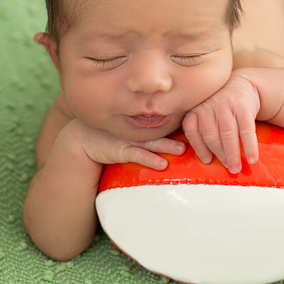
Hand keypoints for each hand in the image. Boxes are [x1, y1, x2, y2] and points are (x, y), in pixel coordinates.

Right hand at [72, 119, 186, 170]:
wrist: (85, 137)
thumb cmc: (113, 133)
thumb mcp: (133, 127)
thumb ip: (151, 127)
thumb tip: (176, 135)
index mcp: (144, 120)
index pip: (166, 118)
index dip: (181, 119)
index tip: (199, 122)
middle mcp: (138, 127)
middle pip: (163, 128)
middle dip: (179, 131)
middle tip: (196, 134)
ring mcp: (129, 137)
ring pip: (152, 141)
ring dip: (167, 145)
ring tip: (182, 150)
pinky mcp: (120, 149)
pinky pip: (136, 155)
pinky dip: (149, 159)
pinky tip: (161, 165)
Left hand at [182, 70, 260, 173]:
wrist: (242, 84)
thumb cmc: (220, 106)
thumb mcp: (205, 110)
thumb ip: (200, 128)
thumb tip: (204, 159)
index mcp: (196, 109)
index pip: (192, 130)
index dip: (199, 147)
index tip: (207, 160)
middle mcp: (209, 106)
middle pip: (211, 135)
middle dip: (219, 154)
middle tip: (228, 168)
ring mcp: (226, 105)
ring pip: (228, 134)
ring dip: (232, 154)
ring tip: (236, 168)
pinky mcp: (243, 107)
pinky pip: (246, 130)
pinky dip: (249, 146)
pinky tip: (252, 158)